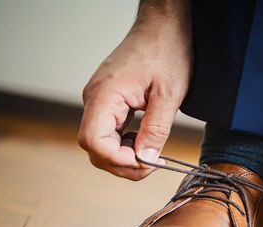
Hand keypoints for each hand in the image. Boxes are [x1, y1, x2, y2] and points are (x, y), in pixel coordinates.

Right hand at [78, 0, 191, 179]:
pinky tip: (143, 139)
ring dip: (123, 156)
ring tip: (151, 152)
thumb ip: (155, 130)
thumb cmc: (166, 51)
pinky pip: (108, 131)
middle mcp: (94, 99)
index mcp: (105, 95)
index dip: (117, 160)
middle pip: (94, 149)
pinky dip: (124, 144)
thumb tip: (145, 159)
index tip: (145, 163)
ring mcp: (99, 100)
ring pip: (100, 143)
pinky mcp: (107, 102)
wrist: (163, 27)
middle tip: (153, 164)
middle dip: (122, 164)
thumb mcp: (169, 94)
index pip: (93, 142)